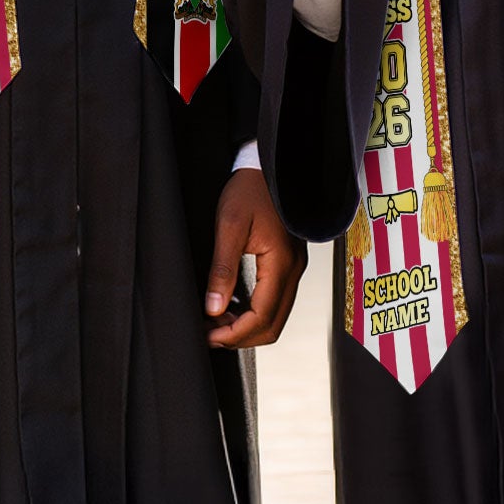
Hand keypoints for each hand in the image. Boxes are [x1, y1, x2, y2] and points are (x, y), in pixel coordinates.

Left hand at [204, 168, 305, 348]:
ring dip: (247, 326)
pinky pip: (276, 300)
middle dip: (241, 336)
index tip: (209, 336)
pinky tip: (233, 307)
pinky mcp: (288, 263)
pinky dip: (255, 312)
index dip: (235, 334)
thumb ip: (223, 269)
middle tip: (210, 334)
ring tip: (217, 321)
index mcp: (281, 263)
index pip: (262, 317)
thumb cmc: (249, 189)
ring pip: (275, 316)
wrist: (268, 167)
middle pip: (272, 325)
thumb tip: (213, 308)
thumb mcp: (229, 226)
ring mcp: (294, 268)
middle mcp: (293, 270)